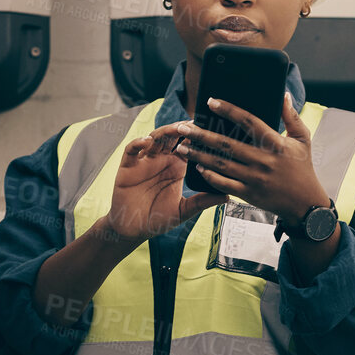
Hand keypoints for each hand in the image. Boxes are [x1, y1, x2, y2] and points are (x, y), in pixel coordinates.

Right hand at [104, 123, 225, 244]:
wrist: (134, 229)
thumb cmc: (158, 219)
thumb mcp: (184, 211)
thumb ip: (203, 202)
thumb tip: (227, 197)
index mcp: (176, 168)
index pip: (188, 146)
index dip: (197, 138)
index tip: (209, 131)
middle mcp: (161, 160)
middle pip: (172, 137)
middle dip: (182, 129)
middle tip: (194, 125)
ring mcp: (144, 161)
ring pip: (154, 138)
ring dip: (164, 132)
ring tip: (175, 129)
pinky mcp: (128, 166)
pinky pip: (131, 150)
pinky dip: (138, 143)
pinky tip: (147, 142)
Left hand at [174, 92, 329, 222]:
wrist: (306, 204)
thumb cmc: (303, 168)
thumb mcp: (303, 139)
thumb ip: (291, 116)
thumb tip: (282, 93)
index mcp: (276, 143)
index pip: (249, 121)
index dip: (228, 110)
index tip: (210, 101)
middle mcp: (263, 160)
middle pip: (227, 144)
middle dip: (202, 134)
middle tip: (183, 127)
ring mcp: (254, 179)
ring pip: (221, 164)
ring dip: (199, 155)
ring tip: (182, 147)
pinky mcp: (249, 194)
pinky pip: (225, 184)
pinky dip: (210, 176)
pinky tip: (198, 167)